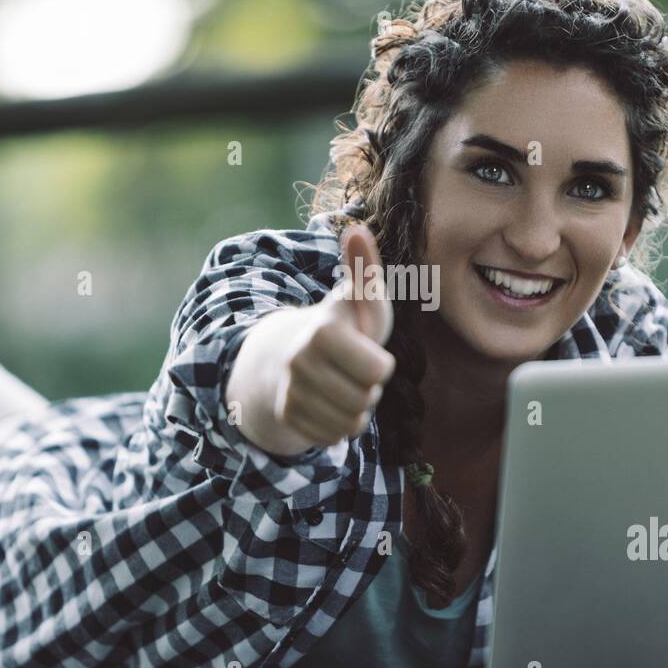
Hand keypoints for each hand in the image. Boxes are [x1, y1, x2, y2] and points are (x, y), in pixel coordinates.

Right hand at [272, 224, 395, 446]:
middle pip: (366, 400)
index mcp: (322, 331)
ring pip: (350, 423)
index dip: (381, 365)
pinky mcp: (287, 416)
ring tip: (343, 386)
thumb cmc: (343, 326)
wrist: (292, 355)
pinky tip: (328, 404)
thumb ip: (365, 269)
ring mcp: (289, 391)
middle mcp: (298, 362)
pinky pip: (333, 437)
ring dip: (356, 409)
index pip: (379, 371)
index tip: (365, 350)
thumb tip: (357, 229)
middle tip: (352, 370)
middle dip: (369, 389)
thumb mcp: (359, 299)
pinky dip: (338, 426)